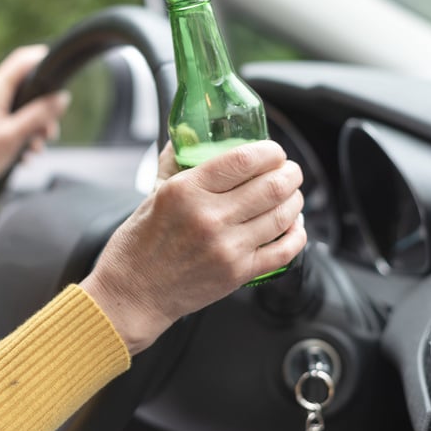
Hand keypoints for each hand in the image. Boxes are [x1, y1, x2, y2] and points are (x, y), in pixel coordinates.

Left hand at [0, 45, 69, 208]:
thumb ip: (39, 115)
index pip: (23, 60)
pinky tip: (23, 155)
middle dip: (42, 111)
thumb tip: (61, 98)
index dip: (44, 61)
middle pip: (25, 89)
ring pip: (20, 108)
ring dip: (33, 128)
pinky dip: (20, 135)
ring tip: (35, 149)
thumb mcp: (14, 136)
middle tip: (49, 133)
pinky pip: (9, 120)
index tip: (60, 75)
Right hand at [80, 140, 305, 354]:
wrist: (133, 294)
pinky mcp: (238, 273)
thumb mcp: (152, 193)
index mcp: (186, 191)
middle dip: (290, 173)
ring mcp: (227, 247)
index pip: (244, 160)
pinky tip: (293, 226)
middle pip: (272, 186)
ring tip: (292, 195)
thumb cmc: (139, 244)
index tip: (274, 152)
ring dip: (295, 200)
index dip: (270, 152)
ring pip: (283, 215)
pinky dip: (296, 235)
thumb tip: (193, 136)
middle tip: (290, 171)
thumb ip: (176, 162)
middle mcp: (210, 217)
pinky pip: (284, 251)